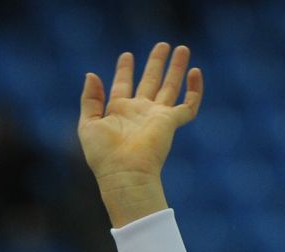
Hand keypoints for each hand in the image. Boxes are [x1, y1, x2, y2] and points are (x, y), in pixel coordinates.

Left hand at [78, 42, 202, 227]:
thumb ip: (90, 99)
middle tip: (163, 45)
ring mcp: (157, 117)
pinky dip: (195, 90)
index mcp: (119, 111)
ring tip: (182, 48)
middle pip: (151, 81)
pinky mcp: (170, 123)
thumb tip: (91, 74)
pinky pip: (188, 105)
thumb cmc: (103, 155)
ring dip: (176, 68)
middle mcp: (140, 112)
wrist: (124, 173)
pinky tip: (196, 73)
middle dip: (157, 63)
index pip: (124, 84)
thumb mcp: (88, 124)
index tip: (127, 55)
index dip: (125, 69)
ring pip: (170, 87)